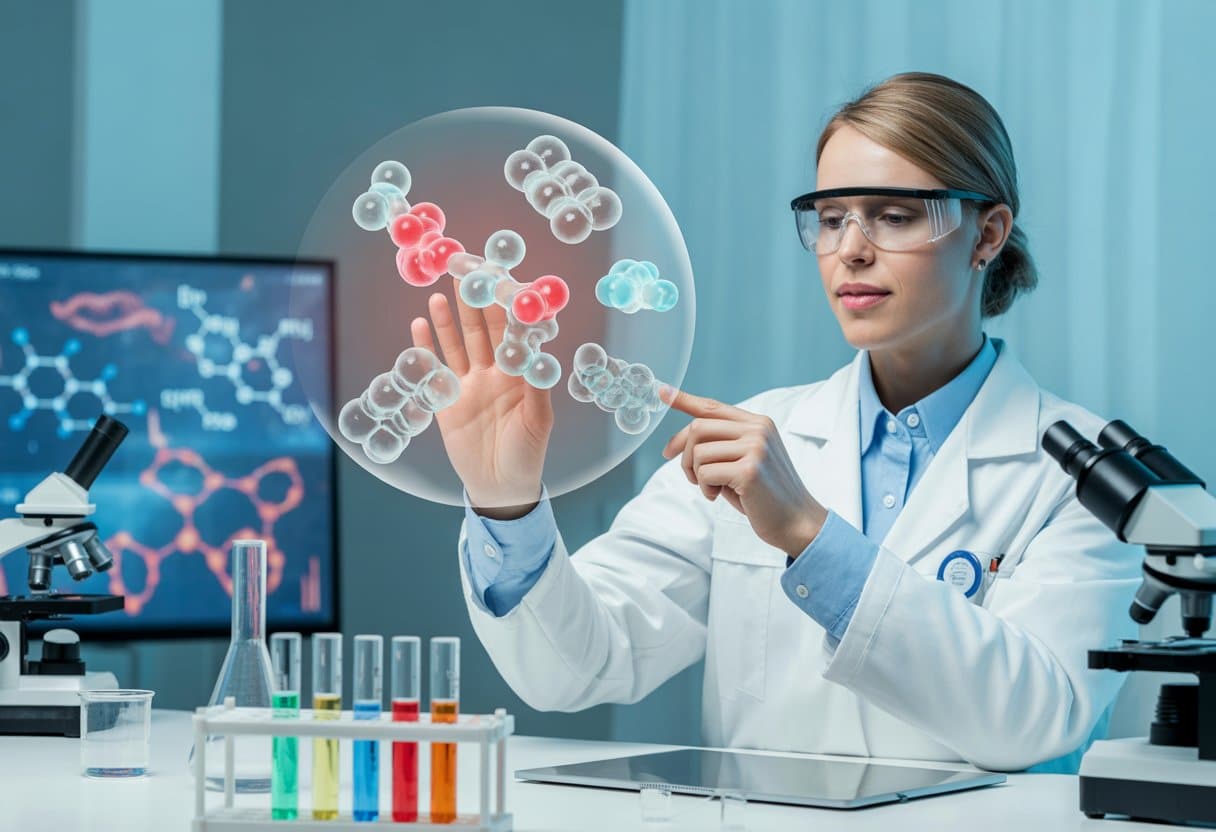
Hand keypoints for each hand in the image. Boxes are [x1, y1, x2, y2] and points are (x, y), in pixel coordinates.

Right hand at [410, 288, 552, 519]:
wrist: (499, 486)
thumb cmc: (527, 453)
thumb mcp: (538, 420)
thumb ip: (536, 387)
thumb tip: (538, 354)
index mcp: (519, 374)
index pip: (513, 333)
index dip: (506, 308)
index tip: (502, 281)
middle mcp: (494, 373)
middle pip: (483, 331)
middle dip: (475, 303)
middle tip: (466, 274)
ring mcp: (469, 384)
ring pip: (458, 344)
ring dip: (449, 319)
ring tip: (438, 294)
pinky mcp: (446, 400)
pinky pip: (435, 368)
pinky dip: (427, 346)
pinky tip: (419, 324)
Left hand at [660, 387, 827, 557]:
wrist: (796, 520)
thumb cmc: (764, 494)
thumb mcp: (744, 460)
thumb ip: (722, 444)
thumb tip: (680, 441)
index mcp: (758, 423)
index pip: (713, 407)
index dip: (684, 400)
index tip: (662, 392)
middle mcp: (758, 429)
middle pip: (698, 427)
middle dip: (684, 454)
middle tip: (690, 476)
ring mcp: (755, 447)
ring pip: (698, 452)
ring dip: (696, 475)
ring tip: (712, 488)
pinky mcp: (749, 470)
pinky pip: (705, 473)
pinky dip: (705, 488)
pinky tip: (719, 495)